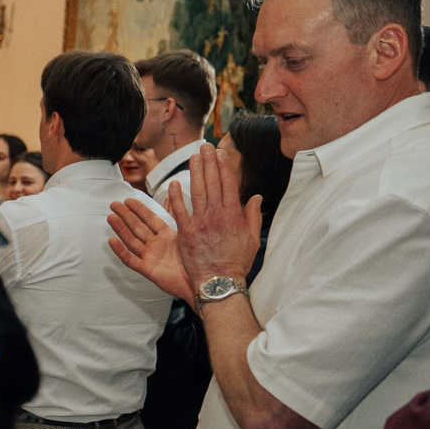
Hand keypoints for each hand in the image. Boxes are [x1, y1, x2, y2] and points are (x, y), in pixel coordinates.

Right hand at [107, 196, 191, 302]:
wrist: (202, 280)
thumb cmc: (197, 259)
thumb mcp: (188, 233)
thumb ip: (177, 216)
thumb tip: (174, 198)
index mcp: (166, 236)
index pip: (149, 219)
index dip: (138, 209)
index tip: (127, 200)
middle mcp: (156, 245)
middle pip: (137, 227)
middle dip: (125, 216)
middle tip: (114, 204)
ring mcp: (150, 257)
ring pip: (131, 240)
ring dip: (120, 229)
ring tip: (110, 217)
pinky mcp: (147, 269)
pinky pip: (131, 259)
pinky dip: (121, 251)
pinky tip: (112, 241)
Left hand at [173, 145, 262, 295]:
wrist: (219, 282)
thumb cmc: (236, 262)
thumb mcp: (251, 238)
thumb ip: (252, 215)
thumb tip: (255, 196)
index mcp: (233, 215)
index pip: (228, 184)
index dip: (223, 167)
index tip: (220, 154)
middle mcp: (217, 215)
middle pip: (212, 183)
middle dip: (209, 163)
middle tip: (205, 147)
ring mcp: (200, 223)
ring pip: (197, 192)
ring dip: (195, 172)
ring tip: (193, 156)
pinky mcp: (186, 233)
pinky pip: (179, 211)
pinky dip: (176, 197)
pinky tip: (174, 183)